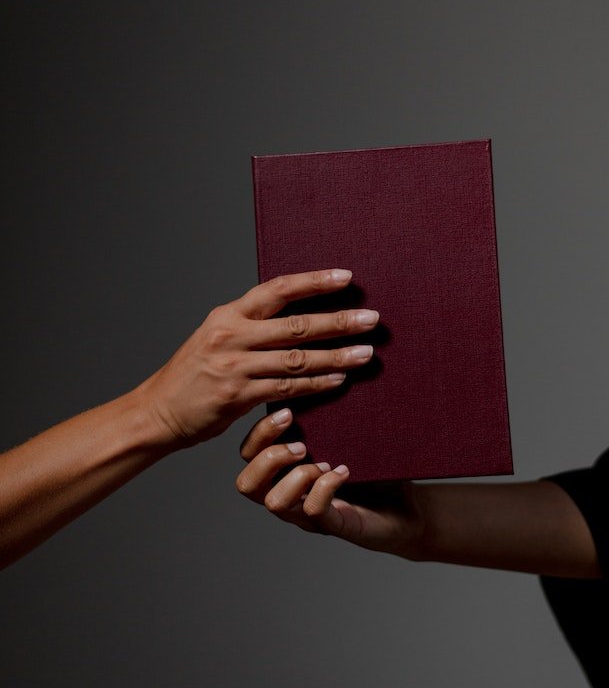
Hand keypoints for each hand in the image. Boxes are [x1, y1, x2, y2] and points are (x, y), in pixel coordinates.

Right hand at [136, 268, 378, 447]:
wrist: (158, 410)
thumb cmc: (195, 372)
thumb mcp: (218, 336)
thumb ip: (253, 325)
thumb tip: (299, 316)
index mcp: (229, 314)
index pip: (278, 289)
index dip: (314, 282)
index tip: (347, 277)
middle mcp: (232, 335)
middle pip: (296, 324)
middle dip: (338, 321)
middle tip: (371, 319)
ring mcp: (235, 366)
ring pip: (297, 359)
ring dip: (336, 356)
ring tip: (366, 354)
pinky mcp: (237, 396)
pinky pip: (286, 389)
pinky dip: (316, 385)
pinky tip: (340, 380)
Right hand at [237, 421, 425, 559]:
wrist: (407, 508)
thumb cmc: (375, 471)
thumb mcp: (348, 438)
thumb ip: (330, 417)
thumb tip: (331, 371)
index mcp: (286, 470)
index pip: (248, 455)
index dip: (258, 433)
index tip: (289, 413)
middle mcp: (290, 495)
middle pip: (246, 484)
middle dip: (268, 457)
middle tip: (302, 445)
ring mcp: (308, 515)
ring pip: (274, 503)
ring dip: (296, 476)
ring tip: (322, 463)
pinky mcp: (332, 525)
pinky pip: (314, 510)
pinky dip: (326, 486)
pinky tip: (344, 471)